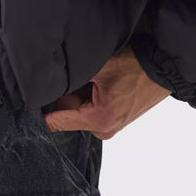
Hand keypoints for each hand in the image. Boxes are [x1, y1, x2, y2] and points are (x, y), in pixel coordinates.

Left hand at [42, 44, 170, 137]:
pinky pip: (93, 106)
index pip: (56, 121)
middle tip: (75, 72)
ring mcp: (111, 125)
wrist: (163, 67)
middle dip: (66, 93)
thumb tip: (46, 77)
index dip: (42, 106)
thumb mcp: (98, 66)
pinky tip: (98, 78)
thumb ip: (70, 76)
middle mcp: (103, 129)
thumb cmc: (135, 66)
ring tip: (91, 74)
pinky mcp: (117, 118)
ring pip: (80, 108)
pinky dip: (91, 93)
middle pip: (69, 112)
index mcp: (96, 121)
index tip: (32, 94)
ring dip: (80, 91)